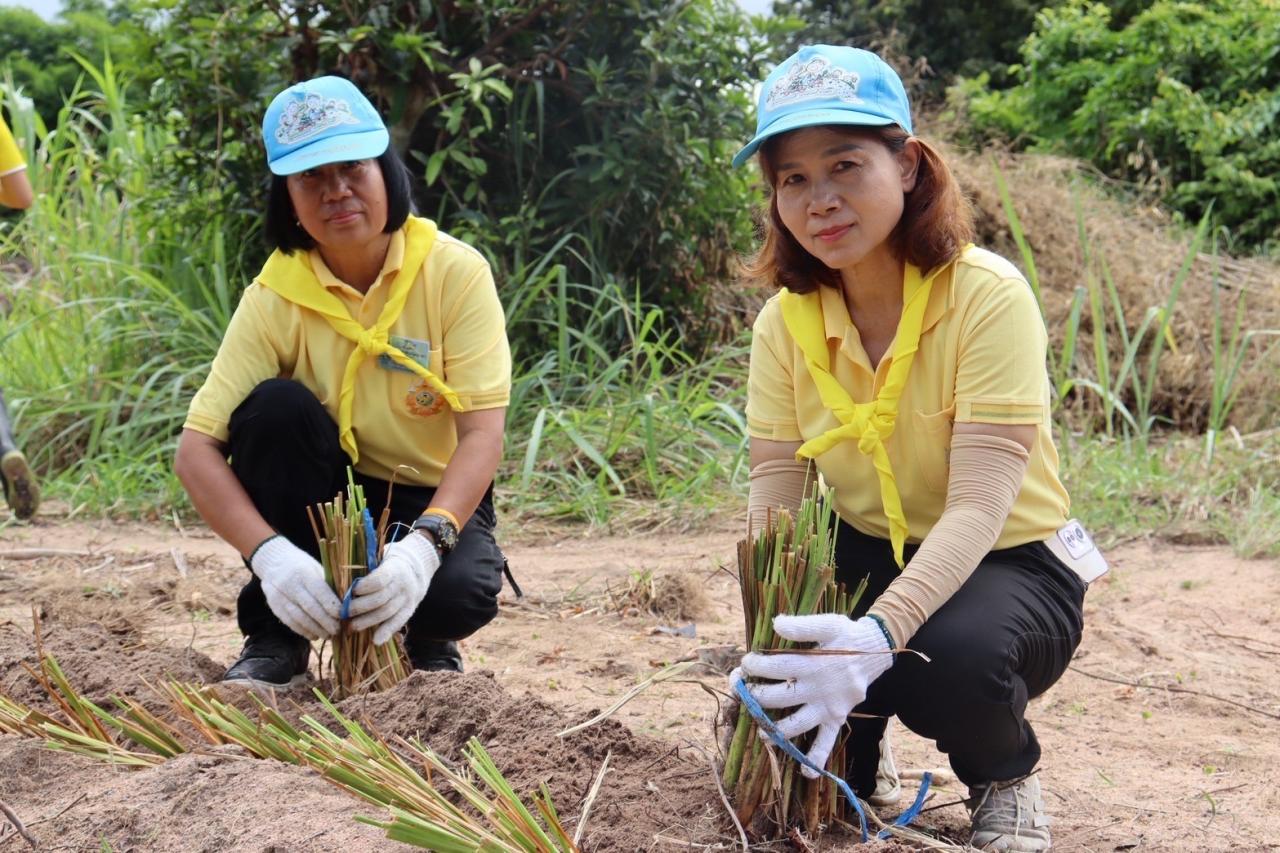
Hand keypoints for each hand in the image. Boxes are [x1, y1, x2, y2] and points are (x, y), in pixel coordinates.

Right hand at [250, 535, 340, 639]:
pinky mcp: (274, 606)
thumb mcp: (315, 567)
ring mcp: (279, 596)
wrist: (273, 562)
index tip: (343, 615)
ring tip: (328, 636)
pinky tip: (314, 635)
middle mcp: (290, 584)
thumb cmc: (302, 565)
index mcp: (304, 572)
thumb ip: (327, 584)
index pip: (319, 591)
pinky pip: (290, 622)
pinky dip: (303, 631)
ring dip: (315, 629)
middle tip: (338, 630)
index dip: (331, 605)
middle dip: (325, 621)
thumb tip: (345, 603)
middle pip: (310, 607)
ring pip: (299, 618)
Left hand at [347, 532, 439, 645]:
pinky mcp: (410, 610)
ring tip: (352, 626)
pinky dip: (387, 632)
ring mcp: (407, 598)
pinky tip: (376, 641)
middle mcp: (403, 584)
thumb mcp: (380, 558)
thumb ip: (366, 566)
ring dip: (368, 622)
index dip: (364, 587)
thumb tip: (342, 575)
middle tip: (344, 613)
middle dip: (360, 607)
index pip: (379, 579)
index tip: (351, 591)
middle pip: (381, 599)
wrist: (417, 568)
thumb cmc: (389, 563)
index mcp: (395, 568)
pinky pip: (398, 622)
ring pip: (387, 612)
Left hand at [736, 614, 893, 777]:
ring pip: (797, 724)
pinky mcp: (836, 718)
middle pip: (781, 697)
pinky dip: (817, 758)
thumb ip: (802, 626)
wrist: (875, 651)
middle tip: (741, 690)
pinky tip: (805, 774)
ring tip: (760, 730)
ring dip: (776, 730)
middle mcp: (819, 688)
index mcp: (813, 663)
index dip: (755, 665)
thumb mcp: (827, 623)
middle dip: (756, 695)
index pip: (777, 666)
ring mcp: (827, 707)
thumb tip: (776, 624)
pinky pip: (827, 742)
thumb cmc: (846, 635)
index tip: (746, 663)